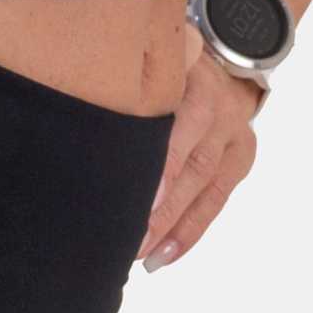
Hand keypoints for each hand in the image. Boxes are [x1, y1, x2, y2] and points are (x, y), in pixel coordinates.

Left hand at [137, 34, 264, 271]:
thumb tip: (70, 107)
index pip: (174, 120)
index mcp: (190, 76)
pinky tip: (166, 254)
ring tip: (142, 255)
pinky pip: (218, 199)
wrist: (224, 57)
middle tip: (127, 237)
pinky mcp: (241, 155)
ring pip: (204, 186)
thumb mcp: (147, 60)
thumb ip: (122, 82)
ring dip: (172, 225)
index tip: (130, 193)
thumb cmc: (166, 65)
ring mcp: (233, 132)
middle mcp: (217, 104)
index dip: (158, 161)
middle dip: (159, 206)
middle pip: (190, 162)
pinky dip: (192, 230)